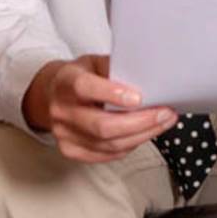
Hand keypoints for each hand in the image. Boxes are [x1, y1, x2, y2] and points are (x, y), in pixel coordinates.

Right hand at [22, 54, 177, 162]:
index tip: (139, 97)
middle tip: (165, 113)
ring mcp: (64, 134)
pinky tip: (146, 133)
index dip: (112, 94)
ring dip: (142, 135)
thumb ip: (116, 68)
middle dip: (140, 122)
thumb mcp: (95, 61)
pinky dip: (130, 145)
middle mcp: (62, 111)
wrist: (51, 95)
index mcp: (66, 82)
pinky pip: (106, 155)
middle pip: (102, 125)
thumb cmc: (80, 75)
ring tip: (164, 122)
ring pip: (108, 144)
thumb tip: (149, 77)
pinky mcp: (71, 151)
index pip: (86, 88)